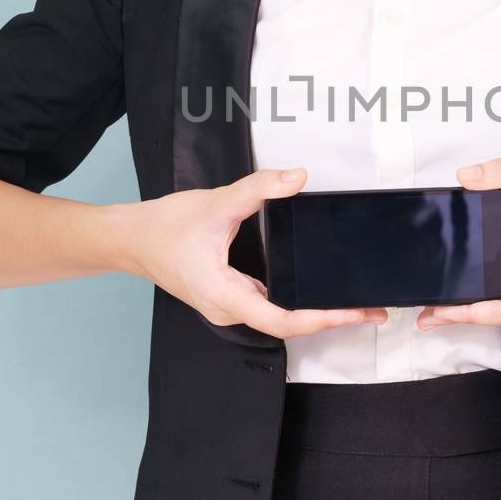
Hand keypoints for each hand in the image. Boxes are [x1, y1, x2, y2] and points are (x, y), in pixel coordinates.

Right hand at [124, 166, 387, 337]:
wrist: (130, 238)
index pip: (285, 320)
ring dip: (315, 310)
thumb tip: (297, 177)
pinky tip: (316, 285)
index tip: (355, 313)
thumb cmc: (165, 226)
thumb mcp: (216, 203)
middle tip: (370, 308)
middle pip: (288, 323)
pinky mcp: (228, 295)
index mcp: (227, 297)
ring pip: (278, 315)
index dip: (323, 319)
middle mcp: (229, 310)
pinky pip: (267, 302)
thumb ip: (258, 188)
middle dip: (330, 317)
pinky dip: (296, 298)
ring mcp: (228, 305)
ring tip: (353, 301)